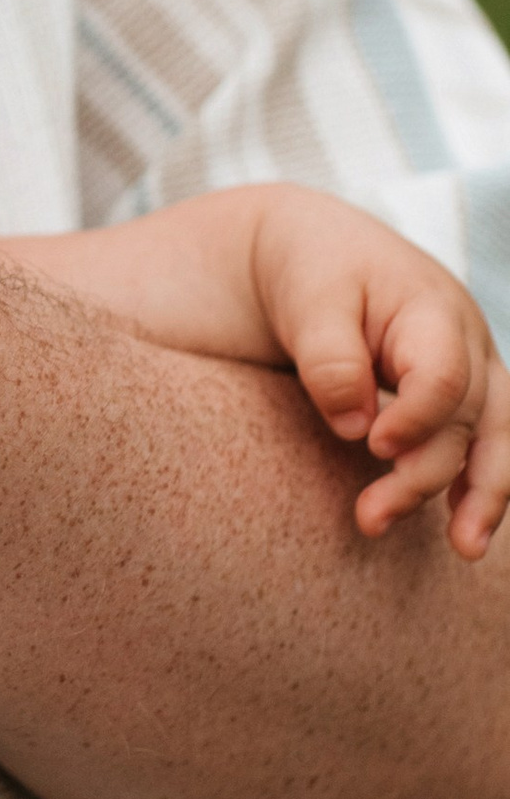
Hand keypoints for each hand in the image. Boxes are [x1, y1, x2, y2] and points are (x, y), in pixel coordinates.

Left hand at [248, 194, 509, 557]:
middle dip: (426, 475)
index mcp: (432, 309)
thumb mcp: (308, 297)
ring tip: (465, 550)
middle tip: (370, 518)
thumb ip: (330, 358)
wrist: (315, 248)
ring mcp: (472, 369)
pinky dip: (478, 485)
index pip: (444, 377)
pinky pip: (485, 444)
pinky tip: (466, 531)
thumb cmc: (310, 268)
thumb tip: (355, 427)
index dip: (416, 418)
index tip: (373, 447)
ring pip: (496, 438)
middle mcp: (467, 342)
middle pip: (468, 419)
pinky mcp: (459, 395)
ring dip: (482, 496)